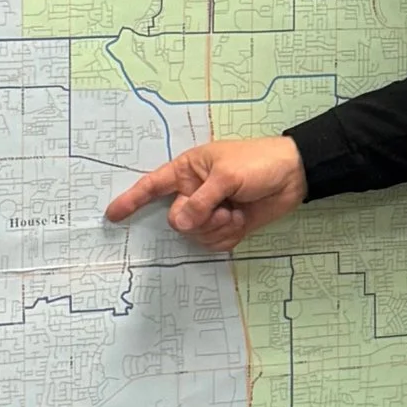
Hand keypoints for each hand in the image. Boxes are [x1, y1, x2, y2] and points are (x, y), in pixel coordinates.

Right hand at [103, 137, 308, 251]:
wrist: (295, 175)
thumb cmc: (259, 163)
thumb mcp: (227, 176)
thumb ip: (201, 201)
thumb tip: (180, 224)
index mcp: (188, 170)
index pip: (152, 185)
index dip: (131, 200)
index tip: (112, 215)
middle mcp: (194, 192)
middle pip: (176, 220)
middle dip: (199, 219)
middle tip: (221, 207)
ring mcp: (210, 211)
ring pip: (196, 235)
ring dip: (217, 228)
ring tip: (235, 211)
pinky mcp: (226, 226)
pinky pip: (214, 244)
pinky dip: (227, 236)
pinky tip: (241, 220)